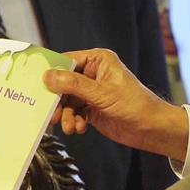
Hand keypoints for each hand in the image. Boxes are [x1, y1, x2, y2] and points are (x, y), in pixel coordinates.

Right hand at [46, 48, 189, 161]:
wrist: (151, 129)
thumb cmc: (134, 104)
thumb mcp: (101, 93)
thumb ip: (74, 85)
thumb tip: (48, 76)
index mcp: (98, 60)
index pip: (67, 60)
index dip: (52, 72)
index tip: (37, 85)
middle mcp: (93, 73)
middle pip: (63, 83)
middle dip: (58, 101)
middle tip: (51, 114)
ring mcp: (92, 91)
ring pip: (67, 100)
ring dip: (66, 115)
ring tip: (69, 127)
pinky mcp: (92, 108)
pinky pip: (74, 112)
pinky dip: (74, 121)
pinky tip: (79, 128)